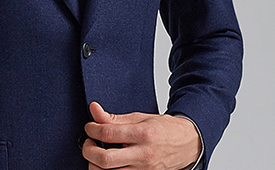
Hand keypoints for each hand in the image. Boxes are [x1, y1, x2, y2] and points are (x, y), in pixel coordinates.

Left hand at [82, 102, 200, 169]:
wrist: (186, 144)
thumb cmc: (163, 129)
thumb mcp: (140, 117)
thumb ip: (114, 117)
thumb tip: (94, 110)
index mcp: (142, 134)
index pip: (108, 134)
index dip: (92, 129)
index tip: (89, 127)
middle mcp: (143, 155)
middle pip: (106, 160)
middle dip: (89, 151)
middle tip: (88, 143)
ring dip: (95, 165)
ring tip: (95, 154)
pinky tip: (106, 164)